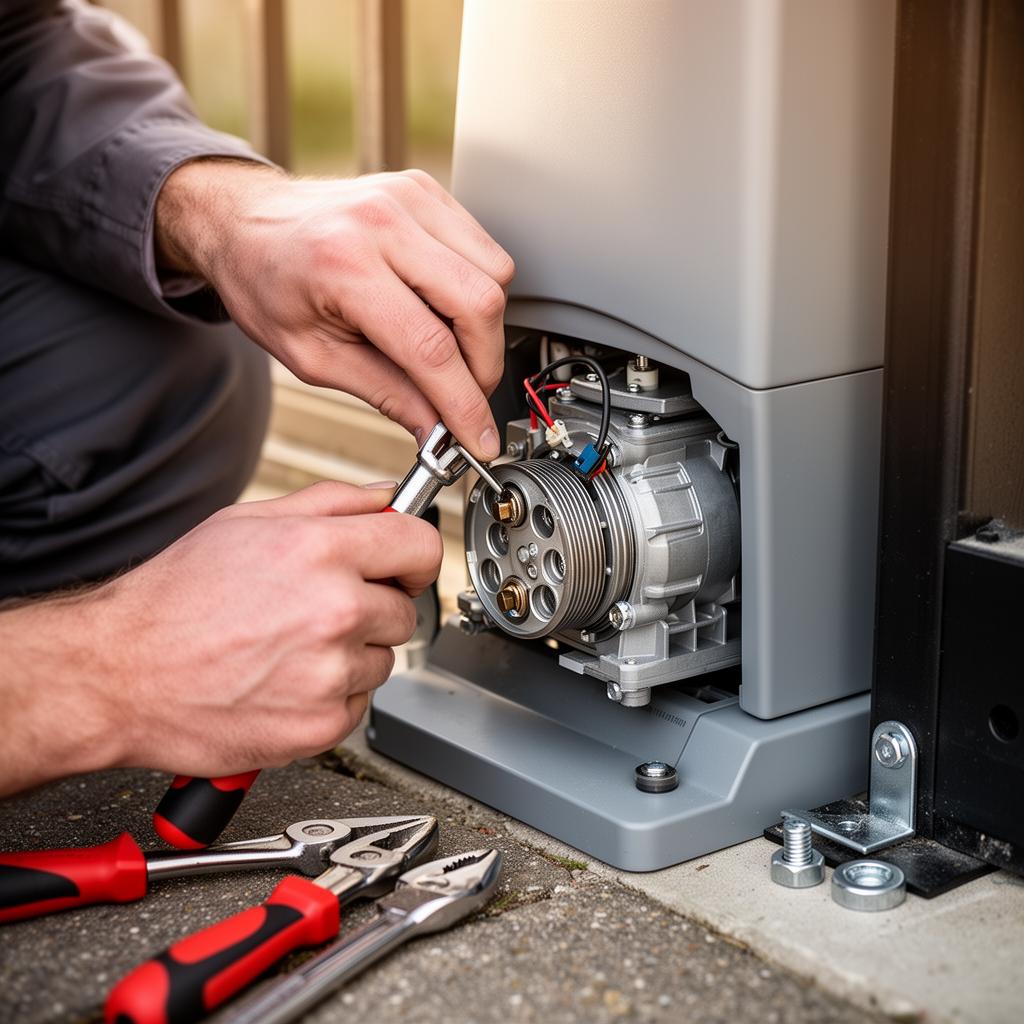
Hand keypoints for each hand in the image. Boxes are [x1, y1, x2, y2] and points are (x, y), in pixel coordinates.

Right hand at [0, 482, 441, 793]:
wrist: (120, 674)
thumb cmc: (174, 599)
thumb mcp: (248, 522)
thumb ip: (331, 503)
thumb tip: (387, 496)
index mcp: (320, 551)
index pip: (421, 545)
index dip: (415, 556)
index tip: (405, 566)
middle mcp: (334, 610)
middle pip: (405, 610)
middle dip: (373, 609)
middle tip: (321, 611)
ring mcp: (330, 672)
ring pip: (383, 659)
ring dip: (351, 655)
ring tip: (291, 648)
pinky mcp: (321, 723)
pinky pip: (358, 702)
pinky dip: (331, 696)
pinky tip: (286, 681)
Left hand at [156, 161, 514, 460]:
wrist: (245, 221)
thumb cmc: (266, 283)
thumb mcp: (312, 358)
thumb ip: (385, 393)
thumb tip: (437, 430)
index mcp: (344, 266)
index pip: (431, 348)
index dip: (464, 404)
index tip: (479, 439)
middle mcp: (382, 222)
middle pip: (478, 304)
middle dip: (485, 366)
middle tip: (466, 395)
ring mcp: (408, 198)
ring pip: (495, 274)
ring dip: (484, 327)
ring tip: (450, 348)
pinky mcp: (425, 190)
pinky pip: (484, 248)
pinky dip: (478, 287)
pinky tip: (444, 306)